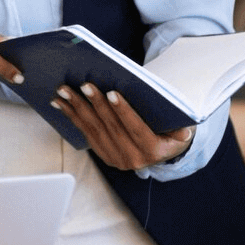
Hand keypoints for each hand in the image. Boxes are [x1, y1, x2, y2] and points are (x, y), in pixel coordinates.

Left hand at [51, 84, 195, 170]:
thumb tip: (184, 129)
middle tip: (84, 85)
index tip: (112, 93)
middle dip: (95, 104)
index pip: (137, 129)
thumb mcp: (182, 131)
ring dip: (77, 107)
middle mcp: (133, 159)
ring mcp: (115, 158)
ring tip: (65, 90)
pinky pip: (85, 132)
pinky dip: (72, 116)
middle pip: (111, 127)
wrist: (163, 152)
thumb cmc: (172, 133)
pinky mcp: (103, 154)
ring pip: (94, 129)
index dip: (124, 111)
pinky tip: (60, 102)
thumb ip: (181, 129)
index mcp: (153, 152)